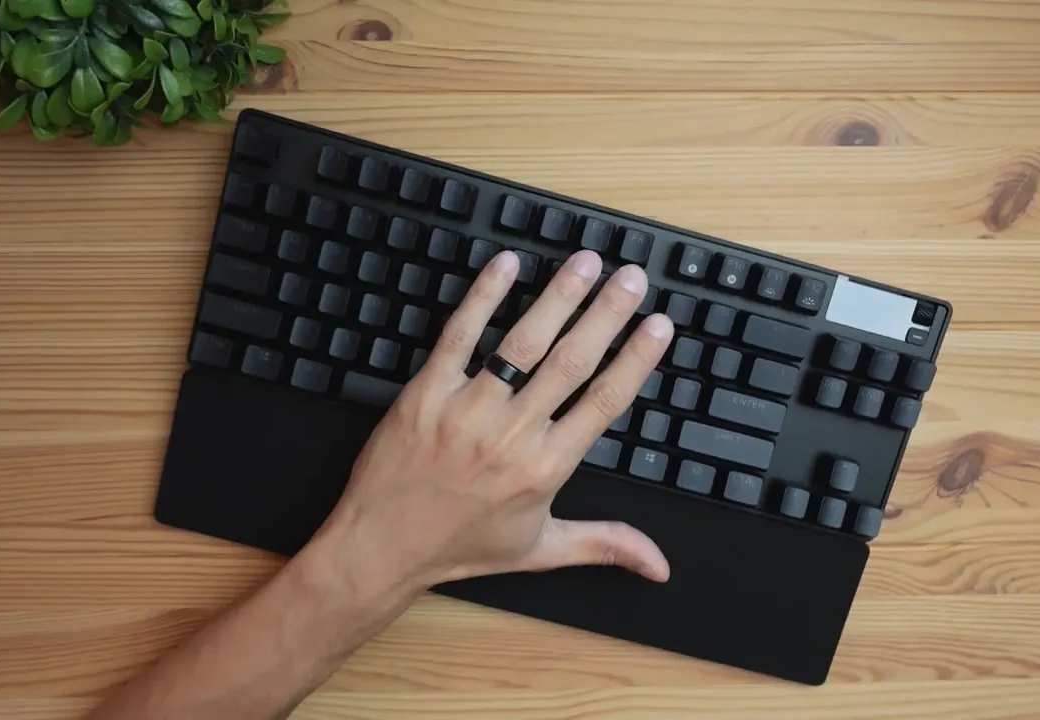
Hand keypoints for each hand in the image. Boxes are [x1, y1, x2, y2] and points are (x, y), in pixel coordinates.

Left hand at [319, 249, 674, 590]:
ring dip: (558, 297)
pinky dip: (483, 298)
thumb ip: (604, 544)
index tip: (659, 326)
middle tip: (632, 277)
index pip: (604, 403)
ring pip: (523, 343)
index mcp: (546, 469)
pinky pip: (459, 336)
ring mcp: (467, 411)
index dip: (635, 360)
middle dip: (607, 314)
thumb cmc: (459, 547)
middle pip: (572, 363)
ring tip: (585, 263)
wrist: (381, 549)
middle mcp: (512, 436)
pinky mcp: (425, 393)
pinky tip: (505, 265)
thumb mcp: (539, 550)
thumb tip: (658, 565)